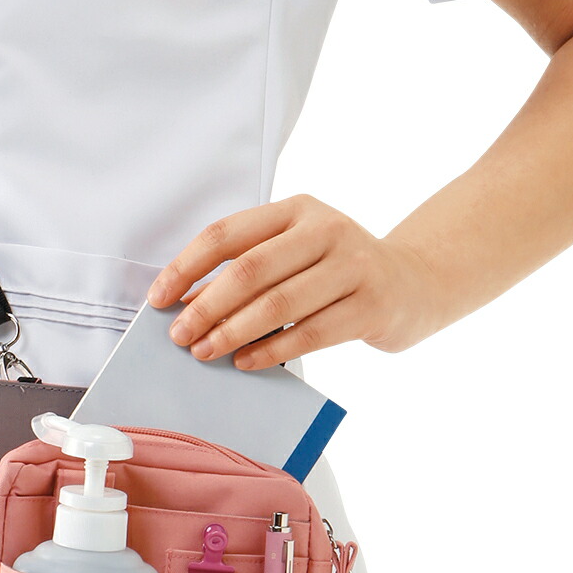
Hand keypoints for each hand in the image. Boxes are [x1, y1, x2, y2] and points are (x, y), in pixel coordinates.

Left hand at [146, 194, 446, 366]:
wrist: (415, 284)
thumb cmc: (339, 272)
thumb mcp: (297, 254)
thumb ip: (249, 271)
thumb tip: (186, 304)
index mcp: (296, 210)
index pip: (227, 234)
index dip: (187, 266)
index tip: (158, 298)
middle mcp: (326, 230)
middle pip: (250, 270)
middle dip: (206, 306)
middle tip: (180, 335)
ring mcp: (353, 265)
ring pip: (278, 303)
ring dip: (233, 332)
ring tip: (205, 352)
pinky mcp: (370, 305)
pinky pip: (310, 333)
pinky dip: (271, 350)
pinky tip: (246, 362)